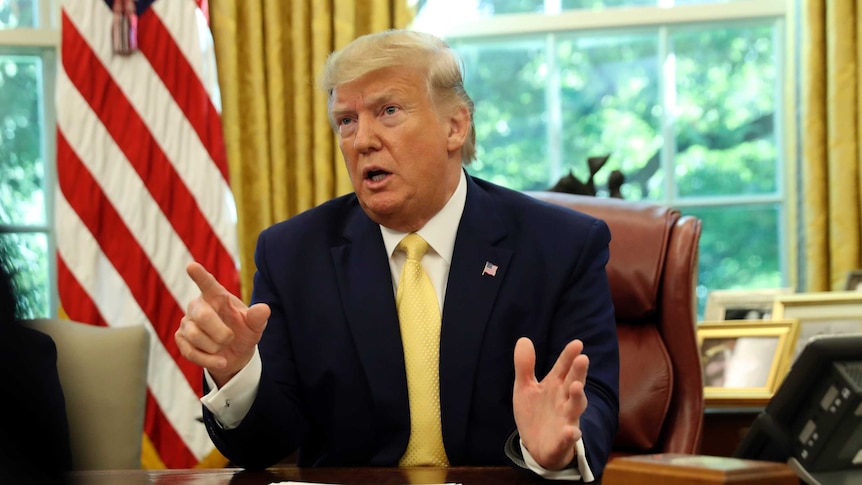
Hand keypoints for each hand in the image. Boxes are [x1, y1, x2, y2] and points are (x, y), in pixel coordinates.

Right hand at [175, 262, 270, 386]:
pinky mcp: (181, 339)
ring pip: (195, 336)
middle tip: (230, 338)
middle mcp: (198, 305)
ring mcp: (187, 322)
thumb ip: (258, 317)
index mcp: (216, 296)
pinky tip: (221, 361)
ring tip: (223, 347)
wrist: (235, 355)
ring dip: (215, 347)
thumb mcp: (255, 326)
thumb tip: (264, 309)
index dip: (199, 275)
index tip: (191, 266)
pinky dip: (209, 360)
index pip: (207, 284)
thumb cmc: (243, 332)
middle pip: (202, 316)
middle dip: (220, 332)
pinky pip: (190, 352)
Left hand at [512, 337, 588, 469]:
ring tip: (577, 387)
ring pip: (575, 408)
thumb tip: (523, 339)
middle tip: (583, 358)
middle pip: (573, 383)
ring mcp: (565, 419)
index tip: (577, 343)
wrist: (536, 446)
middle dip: (578, 372)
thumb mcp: (524, 387)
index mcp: (555, 385)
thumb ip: (525, 366)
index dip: (569, 356)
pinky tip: (571, 431)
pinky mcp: (562, 440)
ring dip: (578, 398)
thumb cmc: (535, 413)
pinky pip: (568, 437)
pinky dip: (571, 434)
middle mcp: (564, 400)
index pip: (563, 367)